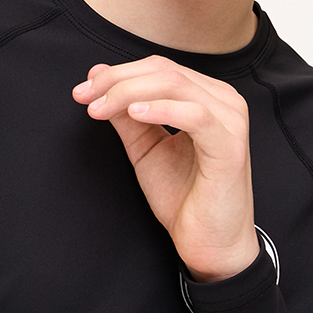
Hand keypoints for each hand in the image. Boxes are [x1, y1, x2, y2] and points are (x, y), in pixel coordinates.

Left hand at [73, 56, 258, 282]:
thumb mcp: (146, 148)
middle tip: (84, 98)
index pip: (158, 68)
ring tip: (100, 108)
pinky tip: (134, 114)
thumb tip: (98, 78)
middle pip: (164, 71)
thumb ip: (126, 115)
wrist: (210, 244)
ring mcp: (230, 122)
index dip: (116, 74)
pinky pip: (196, 115)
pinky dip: (162, 109)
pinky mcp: (230, 147)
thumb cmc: (185, 197)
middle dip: (116, 81)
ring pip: (176, 85)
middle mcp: (223, 102)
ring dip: (129, 93)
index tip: (82, 91)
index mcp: (207, 97)